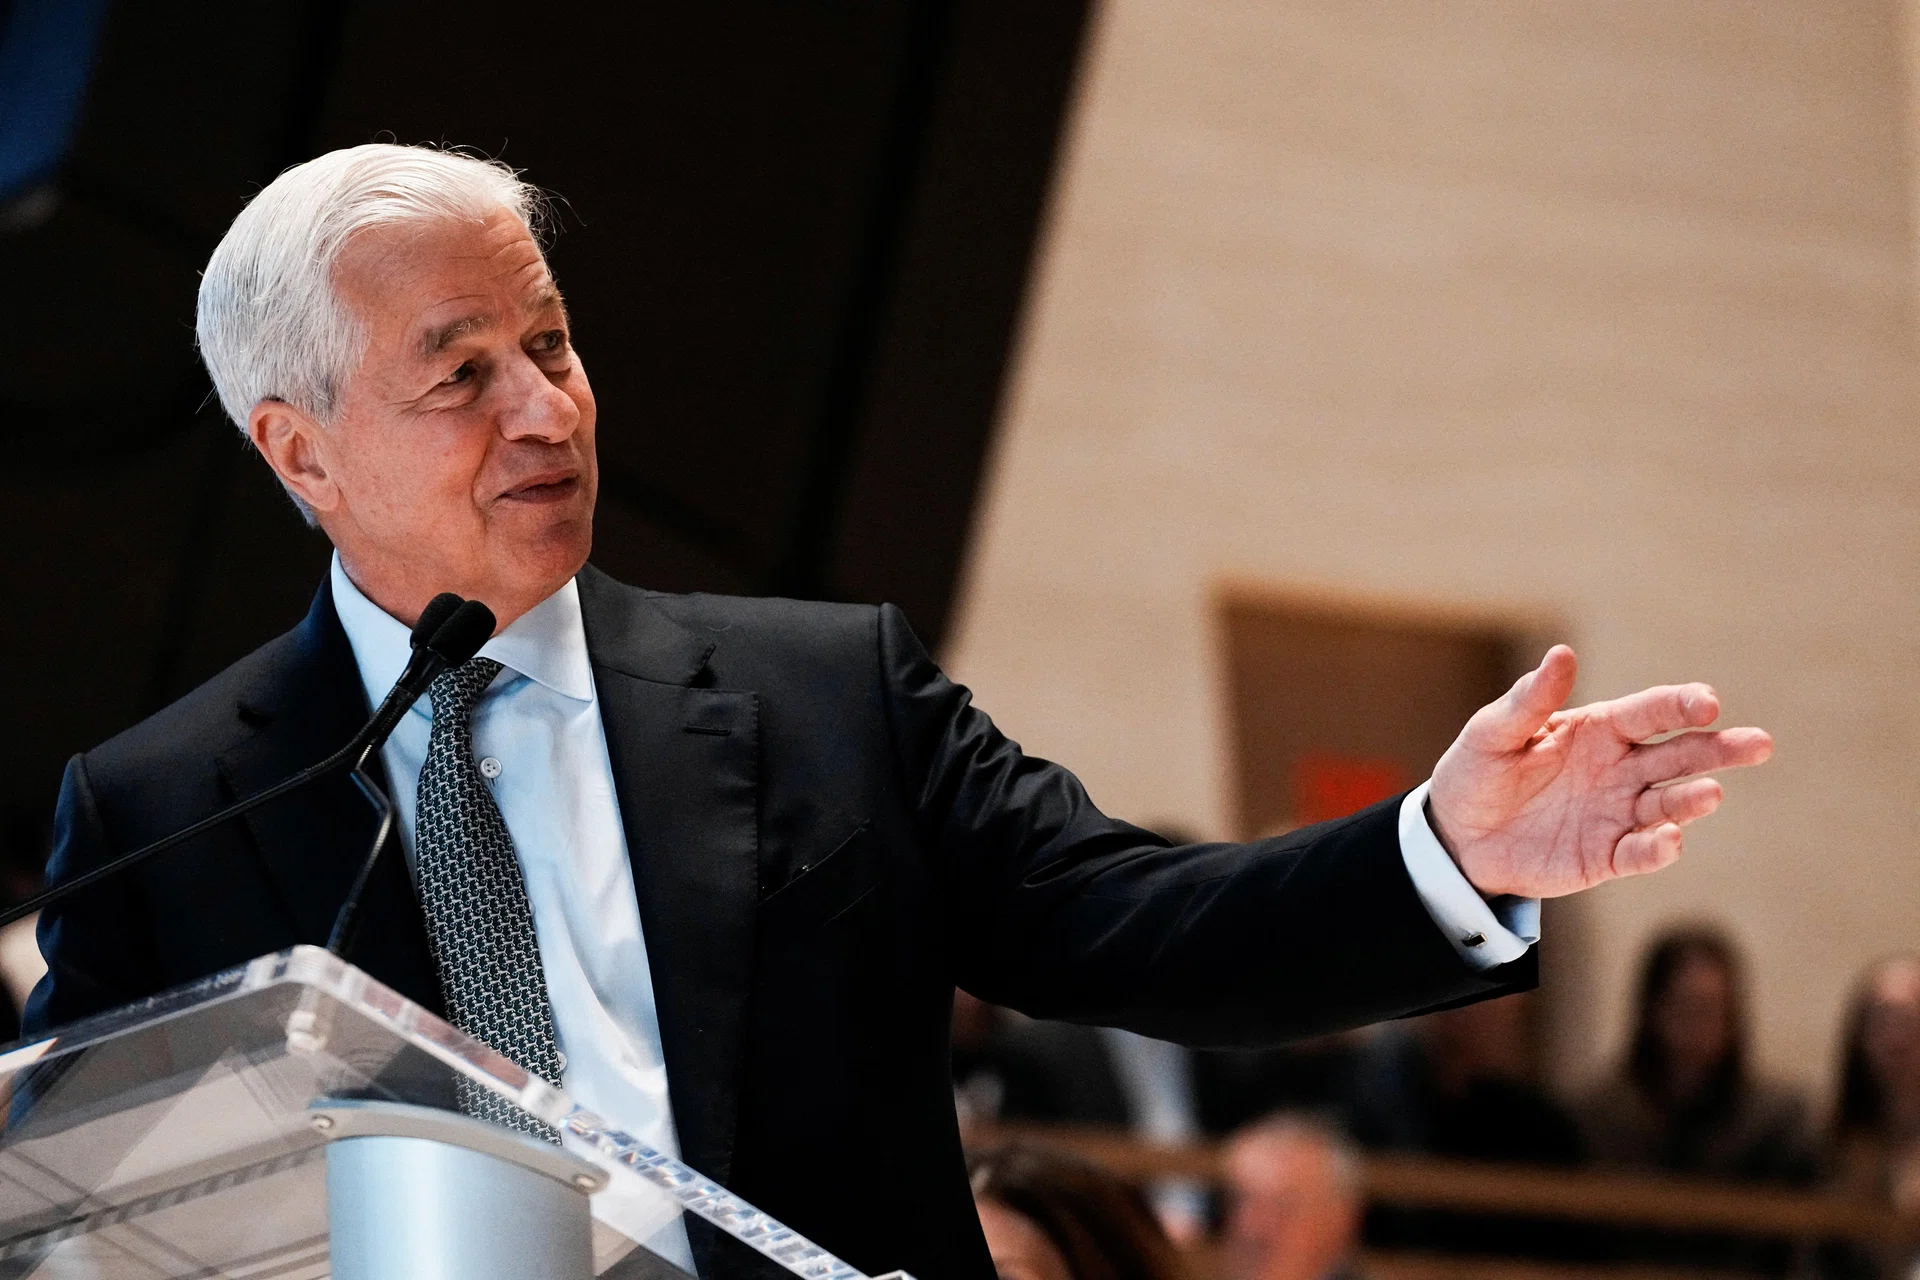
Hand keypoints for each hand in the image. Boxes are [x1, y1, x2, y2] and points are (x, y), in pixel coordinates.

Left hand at [1427, 646, 1771, 898]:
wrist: (1457, 836)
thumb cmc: (1477, 772)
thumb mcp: (1492, 733)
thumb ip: (1529, 700)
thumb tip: (1563, 653)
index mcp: (1599, 730)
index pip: (1649, 713)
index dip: (1680, 706)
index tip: (1708, 703)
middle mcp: (1620, 769)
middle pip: (1679, 756)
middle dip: (1719, 749)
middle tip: (1758, 744)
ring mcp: (1618, 813)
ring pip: (1668, 804)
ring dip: (1691, 799)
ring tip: (1709, 794)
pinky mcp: (1607, 856)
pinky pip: (1640, 852)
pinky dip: (1657, 848)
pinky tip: (1668, 839)